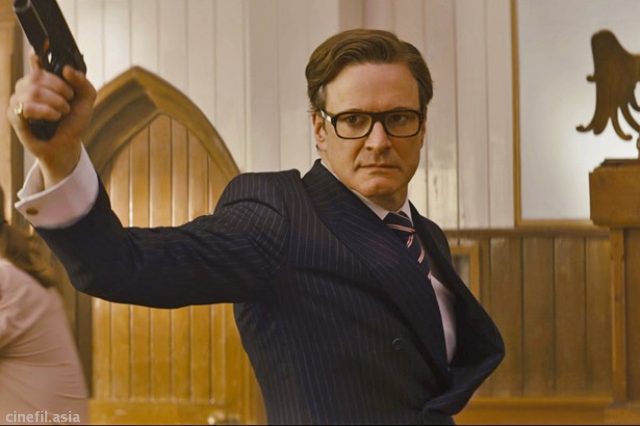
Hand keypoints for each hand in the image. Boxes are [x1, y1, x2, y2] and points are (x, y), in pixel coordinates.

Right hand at [7, 53, 96, 187]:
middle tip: (68, 100)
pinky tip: (54, 116)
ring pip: (33, 90)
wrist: (67, 145)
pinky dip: (45, 111)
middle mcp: (27, 86)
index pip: (36, 60)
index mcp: (43, 79)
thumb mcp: (86, 100)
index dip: (37, 53)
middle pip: (37, 76)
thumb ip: (82, 83)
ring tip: (62, 111)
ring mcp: (18, 99)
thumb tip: (66, 69)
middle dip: (59, 88)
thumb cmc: (72, 122)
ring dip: (55, 102)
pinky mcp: (13, 115)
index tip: (43, 44)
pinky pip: (25, 106)